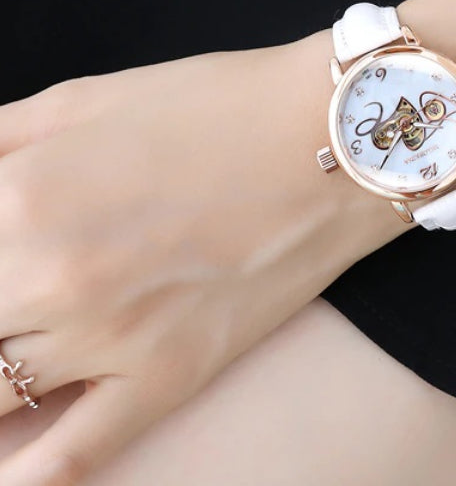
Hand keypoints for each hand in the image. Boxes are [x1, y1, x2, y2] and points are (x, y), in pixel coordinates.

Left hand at [0, 37, 405, 484]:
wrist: (333, 140)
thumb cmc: (219, 106)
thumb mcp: (87, 99)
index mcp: (20, 197)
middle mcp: (50, 281)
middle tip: (12, 290)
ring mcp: (111, 340)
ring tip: (17, 340)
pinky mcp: (171, 377)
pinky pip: (70, 460)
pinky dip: (27, 476)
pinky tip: (12, 461)